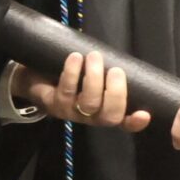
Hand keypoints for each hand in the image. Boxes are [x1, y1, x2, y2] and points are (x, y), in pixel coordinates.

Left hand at [10, 51, 150, 132]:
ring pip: (90, 103)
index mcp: (104, 110)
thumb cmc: (72, 74)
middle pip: (109, 116)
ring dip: (94, 78)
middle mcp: (91, 116)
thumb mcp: (91, 74)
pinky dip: (73, 73)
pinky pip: (67, 91)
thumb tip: (121, 56)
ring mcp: (73, 112)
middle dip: (116, 93)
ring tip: (94, 57)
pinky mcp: (55, 104)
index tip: (144, 113)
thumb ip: (106, 71)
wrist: (35, 78)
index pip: (123, 121)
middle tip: (116, 70)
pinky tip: (76, 58)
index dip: (135, 122)